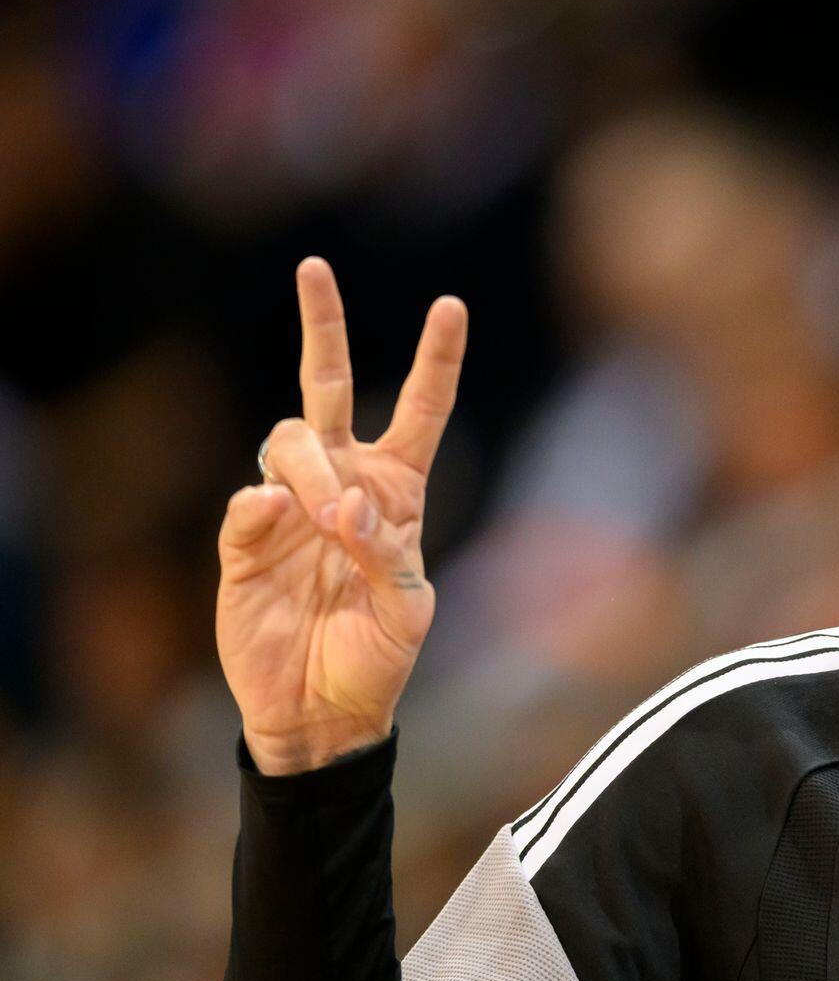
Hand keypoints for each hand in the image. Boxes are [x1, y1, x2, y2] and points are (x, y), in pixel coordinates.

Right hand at [216, 257, 468, 774]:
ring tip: (328, 518)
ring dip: (312, 467)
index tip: (450, 304)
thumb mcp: (407, 609)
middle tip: (315, 268)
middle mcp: (342, 482)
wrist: (323, 711)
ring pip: (289, 440)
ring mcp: (289, 507)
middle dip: (322, 324)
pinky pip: (246, 503)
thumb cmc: (377, 657)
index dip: (436, 359)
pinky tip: (278, 518)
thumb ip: (385, 554)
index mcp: (397, 489)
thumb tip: (341, 507)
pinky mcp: (245, 542)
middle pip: (327, 386)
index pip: (421, 409)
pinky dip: (261, 505)